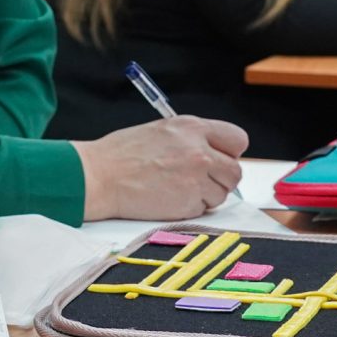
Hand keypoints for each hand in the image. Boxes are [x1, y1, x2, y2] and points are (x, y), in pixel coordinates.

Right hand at [72, 115, 247, 220]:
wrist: (98, 176)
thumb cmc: (121, 154)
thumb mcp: (161, 131)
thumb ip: (192, 139)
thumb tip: (214, 154)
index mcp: (192, 128)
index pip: (237, 139)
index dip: (229, 152)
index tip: (218, 159)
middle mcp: (199, 151)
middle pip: (235, 171)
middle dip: (220, 179)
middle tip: (198, 180)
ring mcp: (196, 178)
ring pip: (221, 194)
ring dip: (204, 195)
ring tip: (176, 188)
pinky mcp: (188, 202)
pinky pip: (203, 209)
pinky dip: (189, 207)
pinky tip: (167, 198)